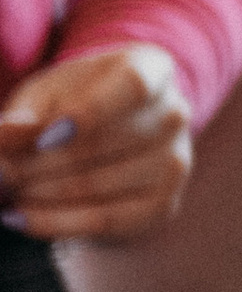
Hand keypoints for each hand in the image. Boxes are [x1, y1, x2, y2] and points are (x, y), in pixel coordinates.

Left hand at [0, 47, 191, 240]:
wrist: (114, 130)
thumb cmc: (75, 102)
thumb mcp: (46, 94)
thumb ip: (23, 115)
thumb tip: (4, 136)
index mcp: (153, 68)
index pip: (132, 87)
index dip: (90, 112)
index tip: (44, 137)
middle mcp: (173, 115)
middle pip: (104, 144)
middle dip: (37, 163)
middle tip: (1, 172)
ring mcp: (175, 162)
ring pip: (98, 186)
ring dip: (39, 194)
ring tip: (9, 191)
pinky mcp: (164, 204)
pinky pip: (105, 221)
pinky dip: (56, 223)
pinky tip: (24, 217)